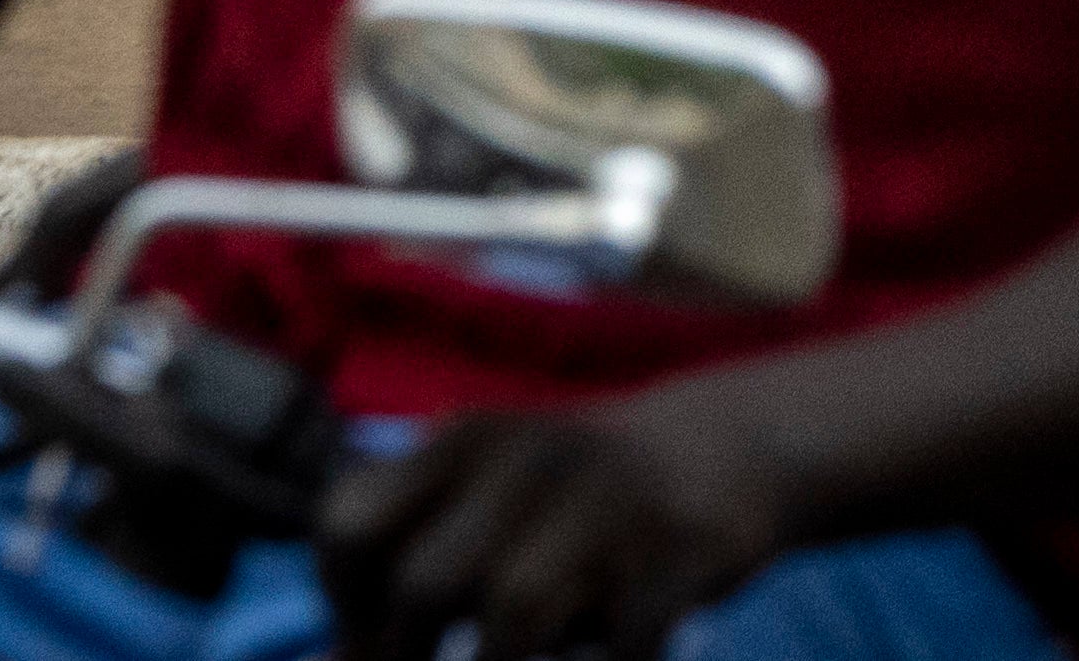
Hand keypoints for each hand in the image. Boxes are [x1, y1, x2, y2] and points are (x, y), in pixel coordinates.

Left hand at [321, 378, 813, 660]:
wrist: (733, 447)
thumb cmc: (576, 506)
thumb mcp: (492, 499)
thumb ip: (415, 561)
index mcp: (466, 441)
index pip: (349, 524)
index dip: (345, 608)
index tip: (375, 648)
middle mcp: (530, 455)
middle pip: (425, 584)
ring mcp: (610, 496)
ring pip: (513, 613)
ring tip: (523, 659)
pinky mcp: (681, 543)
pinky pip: (621, 646)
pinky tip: (617, 658)